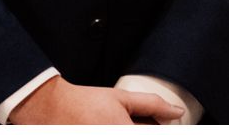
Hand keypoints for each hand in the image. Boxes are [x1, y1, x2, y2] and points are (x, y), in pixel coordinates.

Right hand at [11, 76, 185, 124]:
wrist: (50, 109)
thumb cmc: (85, 103)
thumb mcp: (120, 98)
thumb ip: (152, 104)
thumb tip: (177, 112)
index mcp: (126, 132)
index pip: (157, 134)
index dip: (165, 129)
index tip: (167, 127)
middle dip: (146, 131)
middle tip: (137, 122)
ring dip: (132, 131)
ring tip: (119, 124)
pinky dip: (117, 134)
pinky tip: (110, 128)